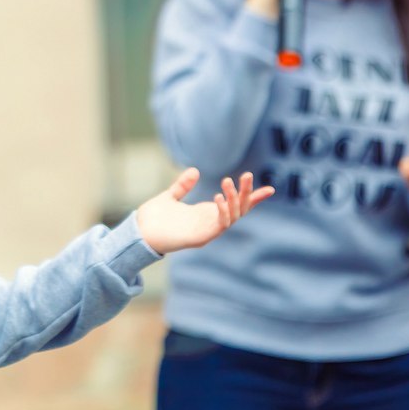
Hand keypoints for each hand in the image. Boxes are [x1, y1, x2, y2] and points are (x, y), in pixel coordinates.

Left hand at [136, 169, 273, 254]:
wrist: (137, 232)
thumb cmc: (152, 218)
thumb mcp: (170, 197)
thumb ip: (183, 186)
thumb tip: (195, 170)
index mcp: (206, 214)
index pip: (235, 205)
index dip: (252, 198)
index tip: (270, 189)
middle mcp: (210, 223)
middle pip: (239, 209)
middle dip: (246, 193)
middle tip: (246, 174)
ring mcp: (207, 231)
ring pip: (232, 216)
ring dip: (234, 200)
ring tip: (227, 182)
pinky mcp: (201, 238)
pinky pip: (219, 225)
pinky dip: (222, 212)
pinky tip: (219, 198)